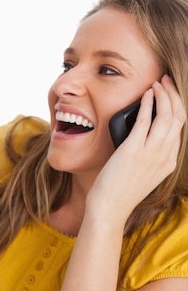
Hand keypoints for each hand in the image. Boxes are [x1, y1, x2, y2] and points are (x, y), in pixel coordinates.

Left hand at [87, 75, 185, 221]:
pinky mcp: (133, 150)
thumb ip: (149, 153)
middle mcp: (164, 156)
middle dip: (174, 94)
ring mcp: (150, 153)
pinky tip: (145, 94)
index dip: (177, 105)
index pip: (181, 127)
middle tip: (166, 81)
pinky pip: (145, 120)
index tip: (170, 93)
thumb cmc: (120, 191)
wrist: (109, 208)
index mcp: (169, 162)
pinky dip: (147, 104)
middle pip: (178, 117)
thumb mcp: (144, 172)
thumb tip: (143, 131)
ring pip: (167, 116)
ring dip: (163, 95)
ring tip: (157, 83)